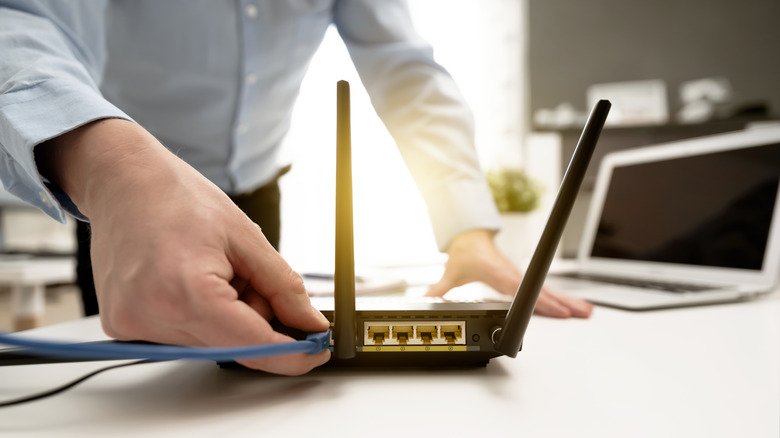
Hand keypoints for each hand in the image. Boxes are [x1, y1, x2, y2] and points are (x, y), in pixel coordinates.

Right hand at [36, 119, 329, 374]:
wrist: (124, 181)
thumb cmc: (179, 198)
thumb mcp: (247, 237)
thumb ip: (284, 288)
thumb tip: (311, 324)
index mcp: (186, 291)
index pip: (253, 346)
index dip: (292, 354)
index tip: (317, 350)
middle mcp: (152, 316)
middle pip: (233, 346)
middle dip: (257, 319)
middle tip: (250, 276)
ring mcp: (132, 325)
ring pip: (211, 343)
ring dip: (229, 317)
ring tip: (214, 269)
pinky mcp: (123, 326)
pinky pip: (183, 336)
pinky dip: (203, 315)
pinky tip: (192, 280)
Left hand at [425, 230, 592, 317]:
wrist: (471, 235)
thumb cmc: (465, 252)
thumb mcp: (451, 271)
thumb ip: (439, 288)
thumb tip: (425, 300)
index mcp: (499, 273)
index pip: (522, 289)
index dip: (538, 300)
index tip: (555, 309)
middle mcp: (514, 274)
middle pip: (542, 290)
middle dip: (562, 302)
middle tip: (581, 314)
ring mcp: (521, 275)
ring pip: (548, 289)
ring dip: (568, 300)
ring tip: (586, 312)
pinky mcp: (523, 278)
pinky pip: (545, 288)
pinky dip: (561, 297)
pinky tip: (574, 306)